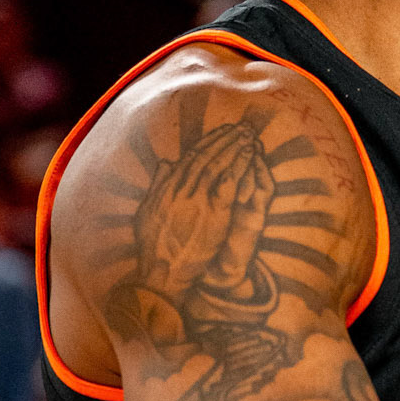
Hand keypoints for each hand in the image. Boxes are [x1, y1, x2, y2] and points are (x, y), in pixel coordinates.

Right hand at [134, 122, 274, 301]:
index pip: (190, 158)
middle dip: (223, 139)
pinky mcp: (213, 213)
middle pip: (205, 157)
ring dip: (234, 147)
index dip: (207, 143)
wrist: (162, 273)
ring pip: (218, 164)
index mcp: (166, 188)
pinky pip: (229, 183)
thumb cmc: (154, 247)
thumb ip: (158, 186)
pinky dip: (240, 166)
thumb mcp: (148, 212)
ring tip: (247, 135)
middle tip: (239, 127)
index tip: (220, 132)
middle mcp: (180, 189)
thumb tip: (165, 163)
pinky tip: (250, 154)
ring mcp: (197, 200)